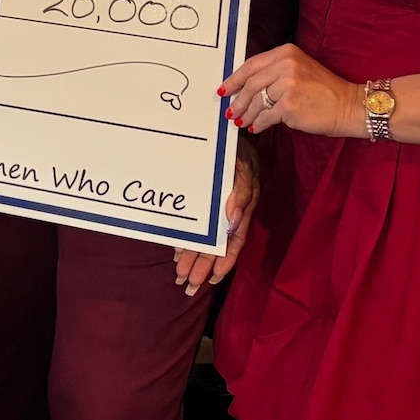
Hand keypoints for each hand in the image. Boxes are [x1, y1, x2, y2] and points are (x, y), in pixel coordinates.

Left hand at [172, 144, 255, 293]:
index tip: (212, 279)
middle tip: (187, 285)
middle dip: (202, 265)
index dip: (225, 261)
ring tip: (180, 275)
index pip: (233, 241)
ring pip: (204, 237)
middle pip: (216, 245)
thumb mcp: (242, 167)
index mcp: (241, 208)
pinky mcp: (201, 202)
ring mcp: (214, 208)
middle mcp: (228, 212)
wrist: (224, 134)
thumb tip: (232, 220)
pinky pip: (195, 224)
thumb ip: (241, 192)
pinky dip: (186, 238)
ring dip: (193, 257)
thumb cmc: (237, 151)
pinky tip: (176, 250)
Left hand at [220, 45, 359, 138]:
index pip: (251, 65)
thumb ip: (273, 72)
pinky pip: (266, 116)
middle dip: (238, 100)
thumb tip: (244, 87)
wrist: (348, 105)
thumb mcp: (299, 69)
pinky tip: (256, 127)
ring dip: (247, 114)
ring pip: (257, 102)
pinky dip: (259, 123)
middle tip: (231, 111)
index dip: (234, 78)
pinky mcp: (289, 105)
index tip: (224, 89)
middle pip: (250, 84)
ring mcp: (287, 85)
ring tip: (242, 121)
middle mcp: (286, 65)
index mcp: (286, 53)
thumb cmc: (324, 91)